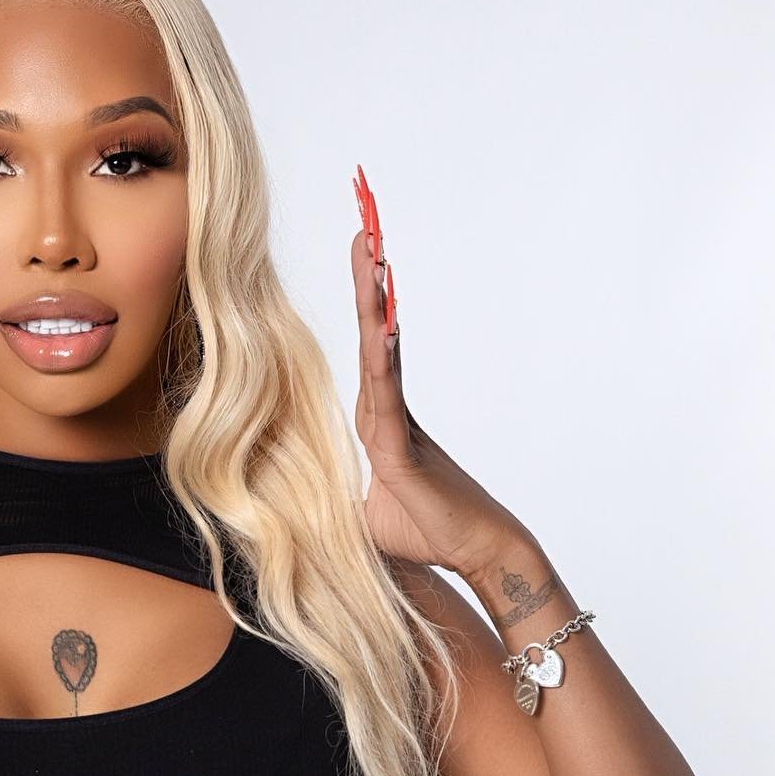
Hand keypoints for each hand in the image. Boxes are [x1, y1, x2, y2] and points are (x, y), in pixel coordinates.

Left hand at [351, 166, 526, 581]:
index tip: (360, 259)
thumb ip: (332, 501)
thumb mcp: (361, 517)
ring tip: (372, 249)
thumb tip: (298, 508)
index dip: (360, 307)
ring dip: (376, 302)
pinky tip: (382, 322)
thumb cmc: (425, 536)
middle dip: (368, 280)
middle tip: (365, 222)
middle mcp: (386, 412)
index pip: (362, 354)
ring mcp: (397, 424)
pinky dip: (384, 357)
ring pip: (380, 352)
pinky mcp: (403, 446)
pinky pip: (387, 393)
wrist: (476, 553)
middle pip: (372, 335)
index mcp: (374, 422)